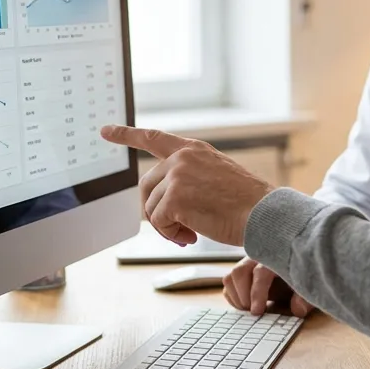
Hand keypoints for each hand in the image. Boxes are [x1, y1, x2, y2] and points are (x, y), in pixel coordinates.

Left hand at [99, 125, 274, 247]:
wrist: (264, 213)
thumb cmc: (247, 203)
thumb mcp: (217, 177)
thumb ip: (189, 179)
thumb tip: (162, 206)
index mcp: (194, 150)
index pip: (153, 138)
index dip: (126, 135)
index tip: (105, 131)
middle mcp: (182, 158)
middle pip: (147, 186)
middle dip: (157, 210)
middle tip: (179, 229)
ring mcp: (177, 175)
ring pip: (151, 207)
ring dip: (167, 227)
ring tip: (190, 234)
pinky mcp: (175, 197)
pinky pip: (158, 222)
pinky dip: (171, 235)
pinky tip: (191, 237)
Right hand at [223, 258, 313, 316]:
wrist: (296, 266)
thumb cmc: (300, 276)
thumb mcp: (306, 286)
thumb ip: (304, 297)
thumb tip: (298, 310)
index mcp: (275, 259)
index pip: (260, 273)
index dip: (257, 293)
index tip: (257, 312)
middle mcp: (257, 259)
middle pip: (239, 272)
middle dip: (243, 296)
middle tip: (253, 312)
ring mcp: (247, 264)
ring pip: (230, 277)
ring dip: (236, 297)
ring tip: (249, 309)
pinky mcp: (241, 273)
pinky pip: (228, 283)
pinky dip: (232, 297)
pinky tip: (244, 306)